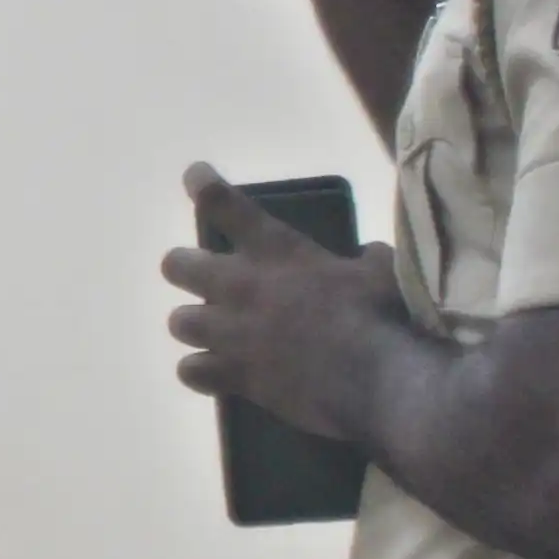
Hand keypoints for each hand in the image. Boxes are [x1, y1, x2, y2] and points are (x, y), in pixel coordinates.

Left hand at [161, 163, 409, 441]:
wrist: (379, 381)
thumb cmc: (383, 317)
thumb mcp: (383, 272)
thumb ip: (368, 258)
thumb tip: (368, 255)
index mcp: (275, 249)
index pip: (221, 202)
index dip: (202, 184)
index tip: (196, 177)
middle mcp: (240, 286)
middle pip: (176, 265)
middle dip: (186, 268)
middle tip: (207, 277)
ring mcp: (231, 334)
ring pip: (177, 321)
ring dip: (195, 323)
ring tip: (214, 329)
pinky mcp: (234, 377)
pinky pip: (189, 372)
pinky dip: (200, 371)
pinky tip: (216, 372)